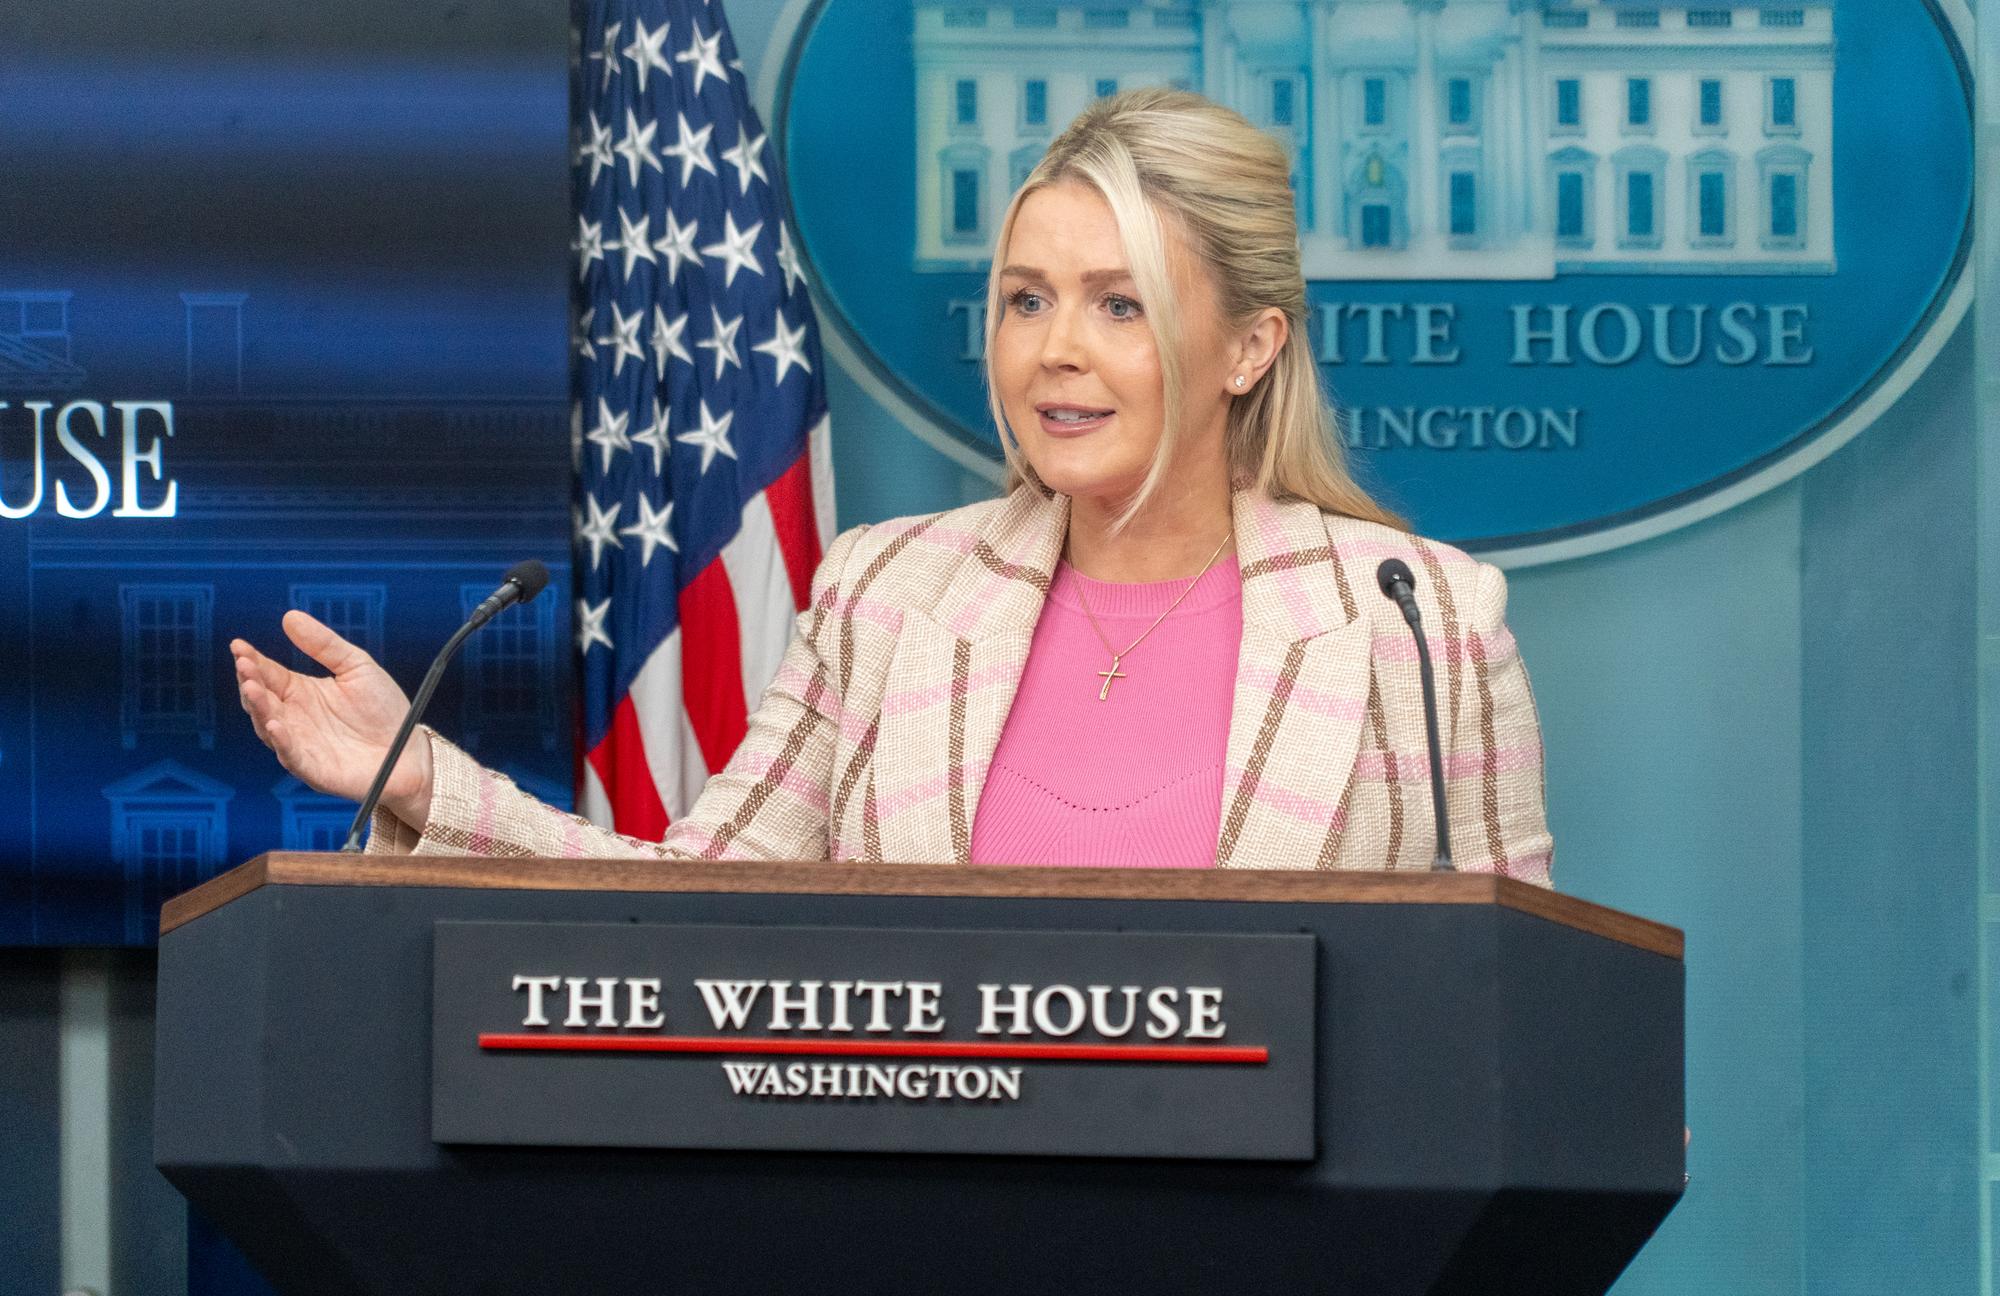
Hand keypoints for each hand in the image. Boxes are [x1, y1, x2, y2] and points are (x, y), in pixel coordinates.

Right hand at [231, 611, 435, 828]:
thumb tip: (290, 616)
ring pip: (268, 726)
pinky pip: (290, 756)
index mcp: (301, 692)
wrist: (409, 751)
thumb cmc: (383, 710)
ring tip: (252, 687)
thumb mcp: (356, 667)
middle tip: (244, 664)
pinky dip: (280, 741)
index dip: (252, 660)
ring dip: (258, 708)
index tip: (239, 645)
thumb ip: (324, 644)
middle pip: (261, 698)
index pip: (268, 673)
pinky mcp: (313, 768)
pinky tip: (275, 724)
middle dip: (250, 681)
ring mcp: (300, 743)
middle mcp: (294, 717)